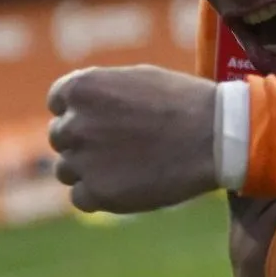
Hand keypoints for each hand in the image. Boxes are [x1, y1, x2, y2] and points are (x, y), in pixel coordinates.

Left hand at [46, 66, 219, 212]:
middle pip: (61, 137)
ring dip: (89, 169)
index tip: (104, 119)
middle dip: (85, 140)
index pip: (58, 103)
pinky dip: (100, 194)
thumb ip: (102, 92)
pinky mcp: (96, 193)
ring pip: (67, 169)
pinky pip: (81, 197)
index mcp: (81, 88)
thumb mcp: (138, 79)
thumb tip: (78, 109)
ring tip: (129, 165)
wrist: (217, 136)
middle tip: (121, 145)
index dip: (81, 111)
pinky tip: (129, 184)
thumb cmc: (184, 102)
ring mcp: (82, 160)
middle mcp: (74, 123)